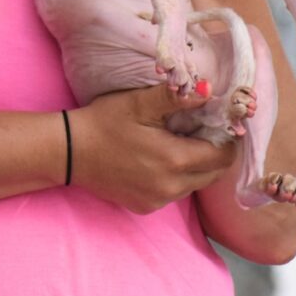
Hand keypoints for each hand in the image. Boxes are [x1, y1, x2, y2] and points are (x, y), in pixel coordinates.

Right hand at [69, 84, 234, 212]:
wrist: (69, 150)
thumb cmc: (104, 122)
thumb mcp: (139, 103)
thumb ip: (175, 97)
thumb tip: (208, 89)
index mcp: (175, 160)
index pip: (223, 156)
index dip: (226, 139)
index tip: (216, 123)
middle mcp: (171, 186)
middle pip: (212, 173)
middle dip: (212, 153)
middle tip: (197, 131)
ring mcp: (157, 200)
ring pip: (194, 184)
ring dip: (193, 167)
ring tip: (175, 143)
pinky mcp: (145, 206)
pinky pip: (173, 193)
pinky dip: (174, 178)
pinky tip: (156, 160)